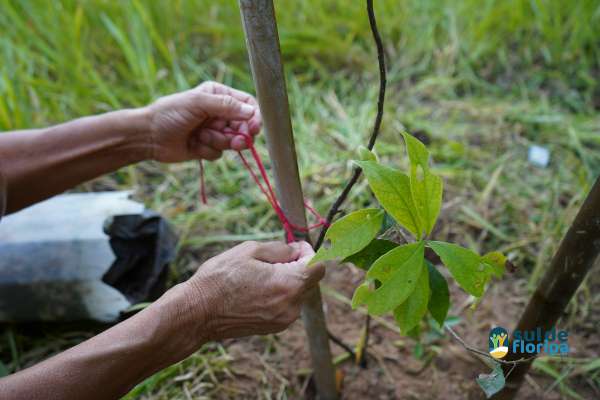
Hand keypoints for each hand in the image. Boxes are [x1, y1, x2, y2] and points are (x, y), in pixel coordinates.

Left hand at [145, 81, 261, 162]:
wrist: (150, 136)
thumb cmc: (170, 114)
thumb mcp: (198, 103)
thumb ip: (225, 106)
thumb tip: (251, 112)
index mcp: (219, 95)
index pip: (247, 104)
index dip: (254, 116)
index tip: (254, 128)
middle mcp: (220, 112)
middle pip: (245, 126)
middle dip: (240, 135)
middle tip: (236, 143)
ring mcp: (215, 130)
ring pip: (233, 141)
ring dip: (219, 142)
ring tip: (202, 138)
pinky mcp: (209, 146)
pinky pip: (220, 153)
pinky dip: (208, 150)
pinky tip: (194, 145)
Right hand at [183, 241, 323, 340]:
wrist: (197, 312)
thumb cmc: (220, 278)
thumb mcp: (250, 250)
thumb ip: (281, 249)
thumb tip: (298, 251)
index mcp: (289, 284)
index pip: (319, 266)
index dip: (309, 252)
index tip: (293, 247)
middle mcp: (292, 305)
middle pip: (311, 280)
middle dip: (299, 265)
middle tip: (273, 258)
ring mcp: (284, 319)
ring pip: (299, 293)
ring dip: (288, 280)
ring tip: (260, 275)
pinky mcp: (274, 327)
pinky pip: (287, 305)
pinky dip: (280, 294)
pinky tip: (257, 289)